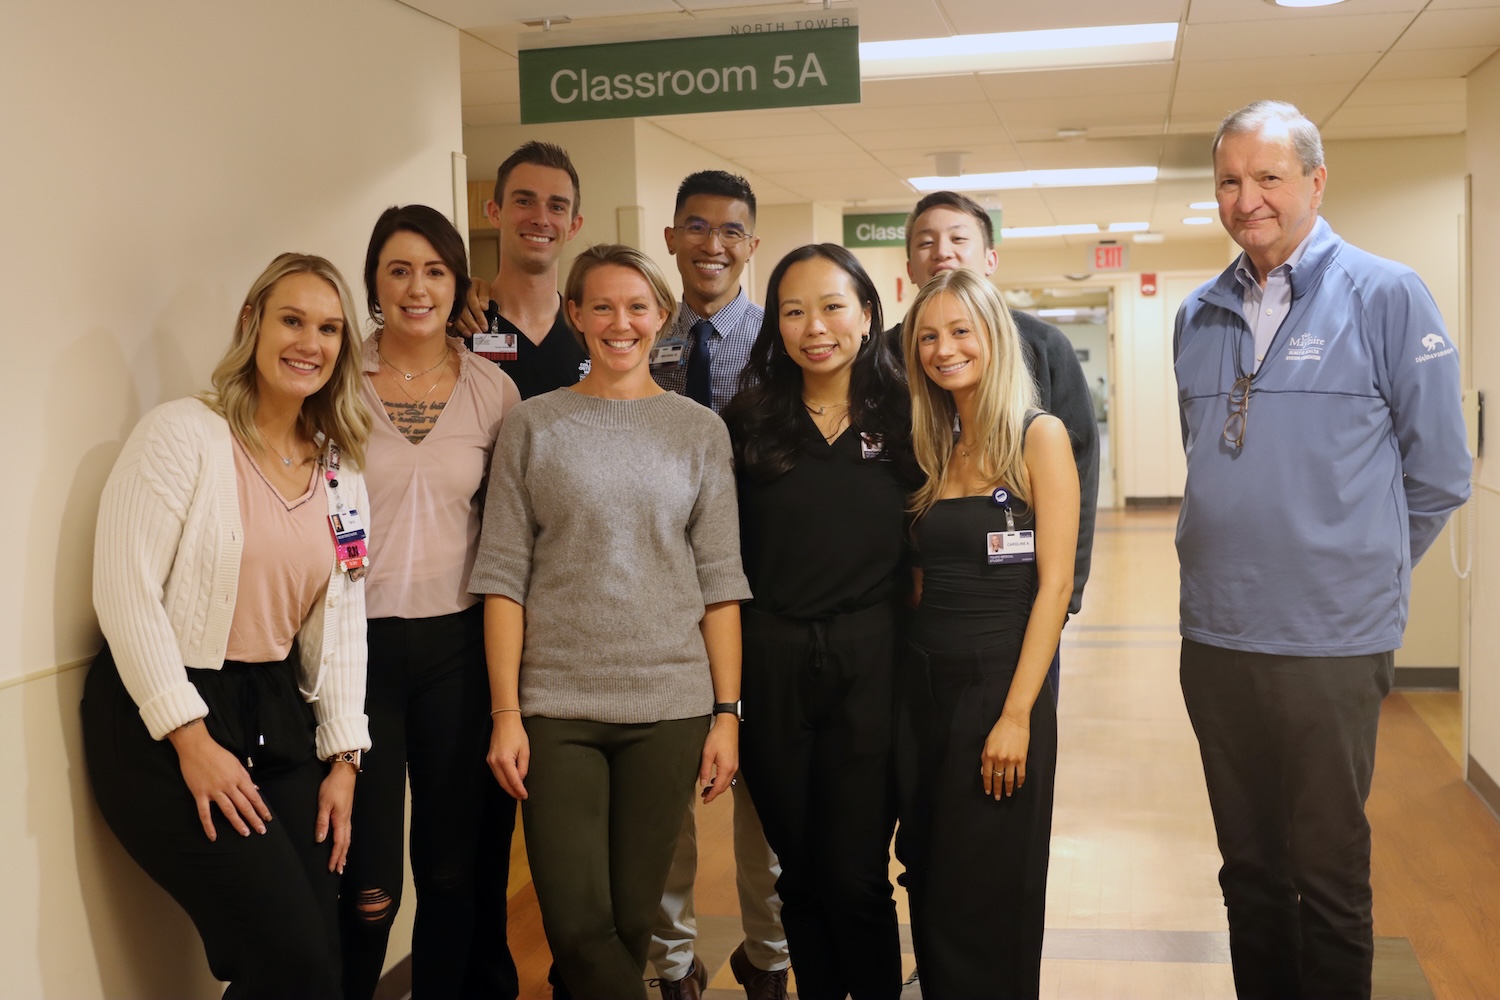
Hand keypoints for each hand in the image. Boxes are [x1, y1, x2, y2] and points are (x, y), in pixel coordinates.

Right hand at [167, 719, 271, 839]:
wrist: (196, 747)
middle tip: (261, 830)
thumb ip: (245, 776)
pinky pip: (204, 813)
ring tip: (245, 833)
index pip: (254, 796)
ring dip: (238, 823)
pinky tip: (213, 837)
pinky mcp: (200, 794)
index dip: (261, 808)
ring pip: (229, 810)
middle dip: (254, 819)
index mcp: (239, 777)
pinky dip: (209, 826)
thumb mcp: (236, 762)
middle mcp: (229, 785)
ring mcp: (214, 790)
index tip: (267, 818)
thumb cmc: (217, 753)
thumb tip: (255, 788)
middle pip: (244, 805)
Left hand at [316, 761, 356, 871]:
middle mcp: (346, 821)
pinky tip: (343, 844)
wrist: (344, 773)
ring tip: (342, 862)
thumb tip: (320, 839)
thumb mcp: (324, 804)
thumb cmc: (333, 787)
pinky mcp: (346, 813)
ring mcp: (347, 817)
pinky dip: (345, 843)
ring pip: (347, 839)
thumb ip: (322, 822)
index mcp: (340, 820)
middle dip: (341, 858)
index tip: (331, 868)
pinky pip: (347, 833)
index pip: (339, 844)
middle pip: (345, 844)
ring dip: (344, 852)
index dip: (335, 857)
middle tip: (338, 871)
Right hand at [451, 278, 490, 336]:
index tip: (484, 325)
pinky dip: (452, 324)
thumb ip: (485, 296)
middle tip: (479, 332)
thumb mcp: (485, 287)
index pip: (473, 303)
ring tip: (470, 334)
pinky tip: (453, 328)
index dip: (479, 315)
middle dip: (472, 323)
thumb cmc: (479, 287)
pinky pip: (450, 316)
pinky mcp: (450, 307)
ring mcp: (453, 301)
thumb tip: (483, 307)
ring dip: (463, 326)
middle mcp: (458, 294)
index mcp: (468, 288)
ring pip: (457, 315)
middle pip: (464, 311)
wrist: (473, 286)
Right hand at [488, 713, 529, 799]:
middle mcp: (495, 762)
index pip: (513, 780)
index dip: (519, 790)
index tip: (524, 795)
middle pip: (504, 783)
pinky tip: (510, 783)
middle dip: (513, 792)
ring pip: (499, 780)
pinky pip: (497, 774)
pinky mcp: (490, 759)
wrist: (505, 722)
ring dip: (508, 787)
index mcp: (505, 759)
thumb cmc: (516, 733)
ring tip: (517, 792)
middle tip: (521, 797)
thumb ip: (523, 767)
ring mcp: (490, 761)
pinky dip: (503, 780)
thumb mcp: (525, 751)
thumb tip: (520, 779)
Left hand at [699, 715, 737, 804]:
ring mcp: (735, 765)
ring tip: (707, 789)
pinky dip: (721, 781)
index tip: (705, 801)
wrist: (728, 725)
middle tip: (704, 796)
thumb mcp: (707, 754)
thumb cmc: (718, 736)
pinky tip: (715, 779)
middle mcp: (732, 768)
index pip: (718, 787)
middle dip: (714, 793)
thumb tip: (703, 783)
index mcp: (726, 768)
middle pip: (724, 787)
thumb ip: (705, 770)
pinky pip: (728, 775)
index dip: (711, 796)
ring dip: (717, 787)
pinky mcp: (734, 761)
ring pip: (727, 782)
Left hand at [981, 714, 1030, 799]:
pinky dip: (1020, 782)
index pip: (987, 775)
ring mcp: (1011, 760)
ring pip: (1009, 779)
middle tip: (997, 797)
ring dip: (1008, 788)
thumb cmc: (1000, 730)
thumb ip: (985, 757)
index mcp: (989, 755)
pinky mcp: (1021, 758)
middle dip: (997, 790)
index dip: (987, 785)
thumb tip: (985, 772)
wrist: (1014, 720)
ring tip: (1008, 793)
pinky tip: (1018, 785)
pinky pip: (1021, 774)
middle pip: (998, 779)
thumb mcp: (988, 743)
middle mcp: (999, 759)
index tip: (988, 791)